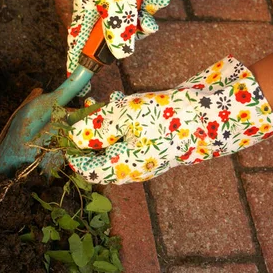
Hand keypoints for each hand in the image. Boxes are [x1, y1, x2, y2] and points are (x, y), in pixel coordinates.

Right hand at [66, 0, 177, 88]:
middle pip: (116, 31)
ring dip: (151, 3)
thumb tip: (123, 54)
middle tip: (146, 22)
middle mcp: (99, 0)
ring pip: (137, 12)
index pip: (76, 42)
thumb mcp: (117, 1)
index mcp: (85, 7)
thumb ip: (119, 31)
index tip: (75, 81)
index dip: (77, 62)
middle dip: (136, 28)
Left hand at [67, 56, 272, 184]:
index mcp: (123, 168)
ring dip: (104, 125)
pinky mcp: (156, 145)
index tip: (62, 133)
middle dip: (87, 134)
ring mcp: (146, 157)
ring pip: (115, 144)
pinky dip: (121, 123)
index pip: (87, 171)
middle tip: (81, 111)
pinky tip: (122, 103)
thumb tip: (73, 136)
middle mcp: (133, 168)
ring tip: (101, 102)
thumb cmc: (166, 117)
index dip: (71, 153)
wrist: (210, 117)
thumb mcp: (124, 116)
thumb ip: (96, 128)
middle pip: (100, 157)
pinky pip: (130, 138)